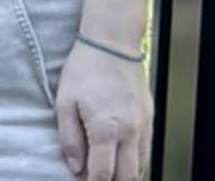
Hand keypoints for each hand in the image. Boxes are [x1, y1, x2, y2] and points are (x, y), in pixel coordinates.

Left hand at [55, 38, 147, 180]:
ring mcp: (143, 127)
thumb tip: (74, 167)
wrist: (112, 46)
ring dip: (125, 175)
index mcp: (106, 130)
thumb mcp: (65, 103)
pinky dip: (135, 162)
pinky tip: (120, 160)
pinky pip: (146, 152)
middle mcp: (129, 132)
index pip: (102, 174)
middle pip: (127, 177)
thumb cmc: (84, 71)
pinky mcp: (149, 120)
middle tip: (93, 178)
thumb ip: (70, 139)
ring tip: (106, 171)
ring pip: (141, 167)